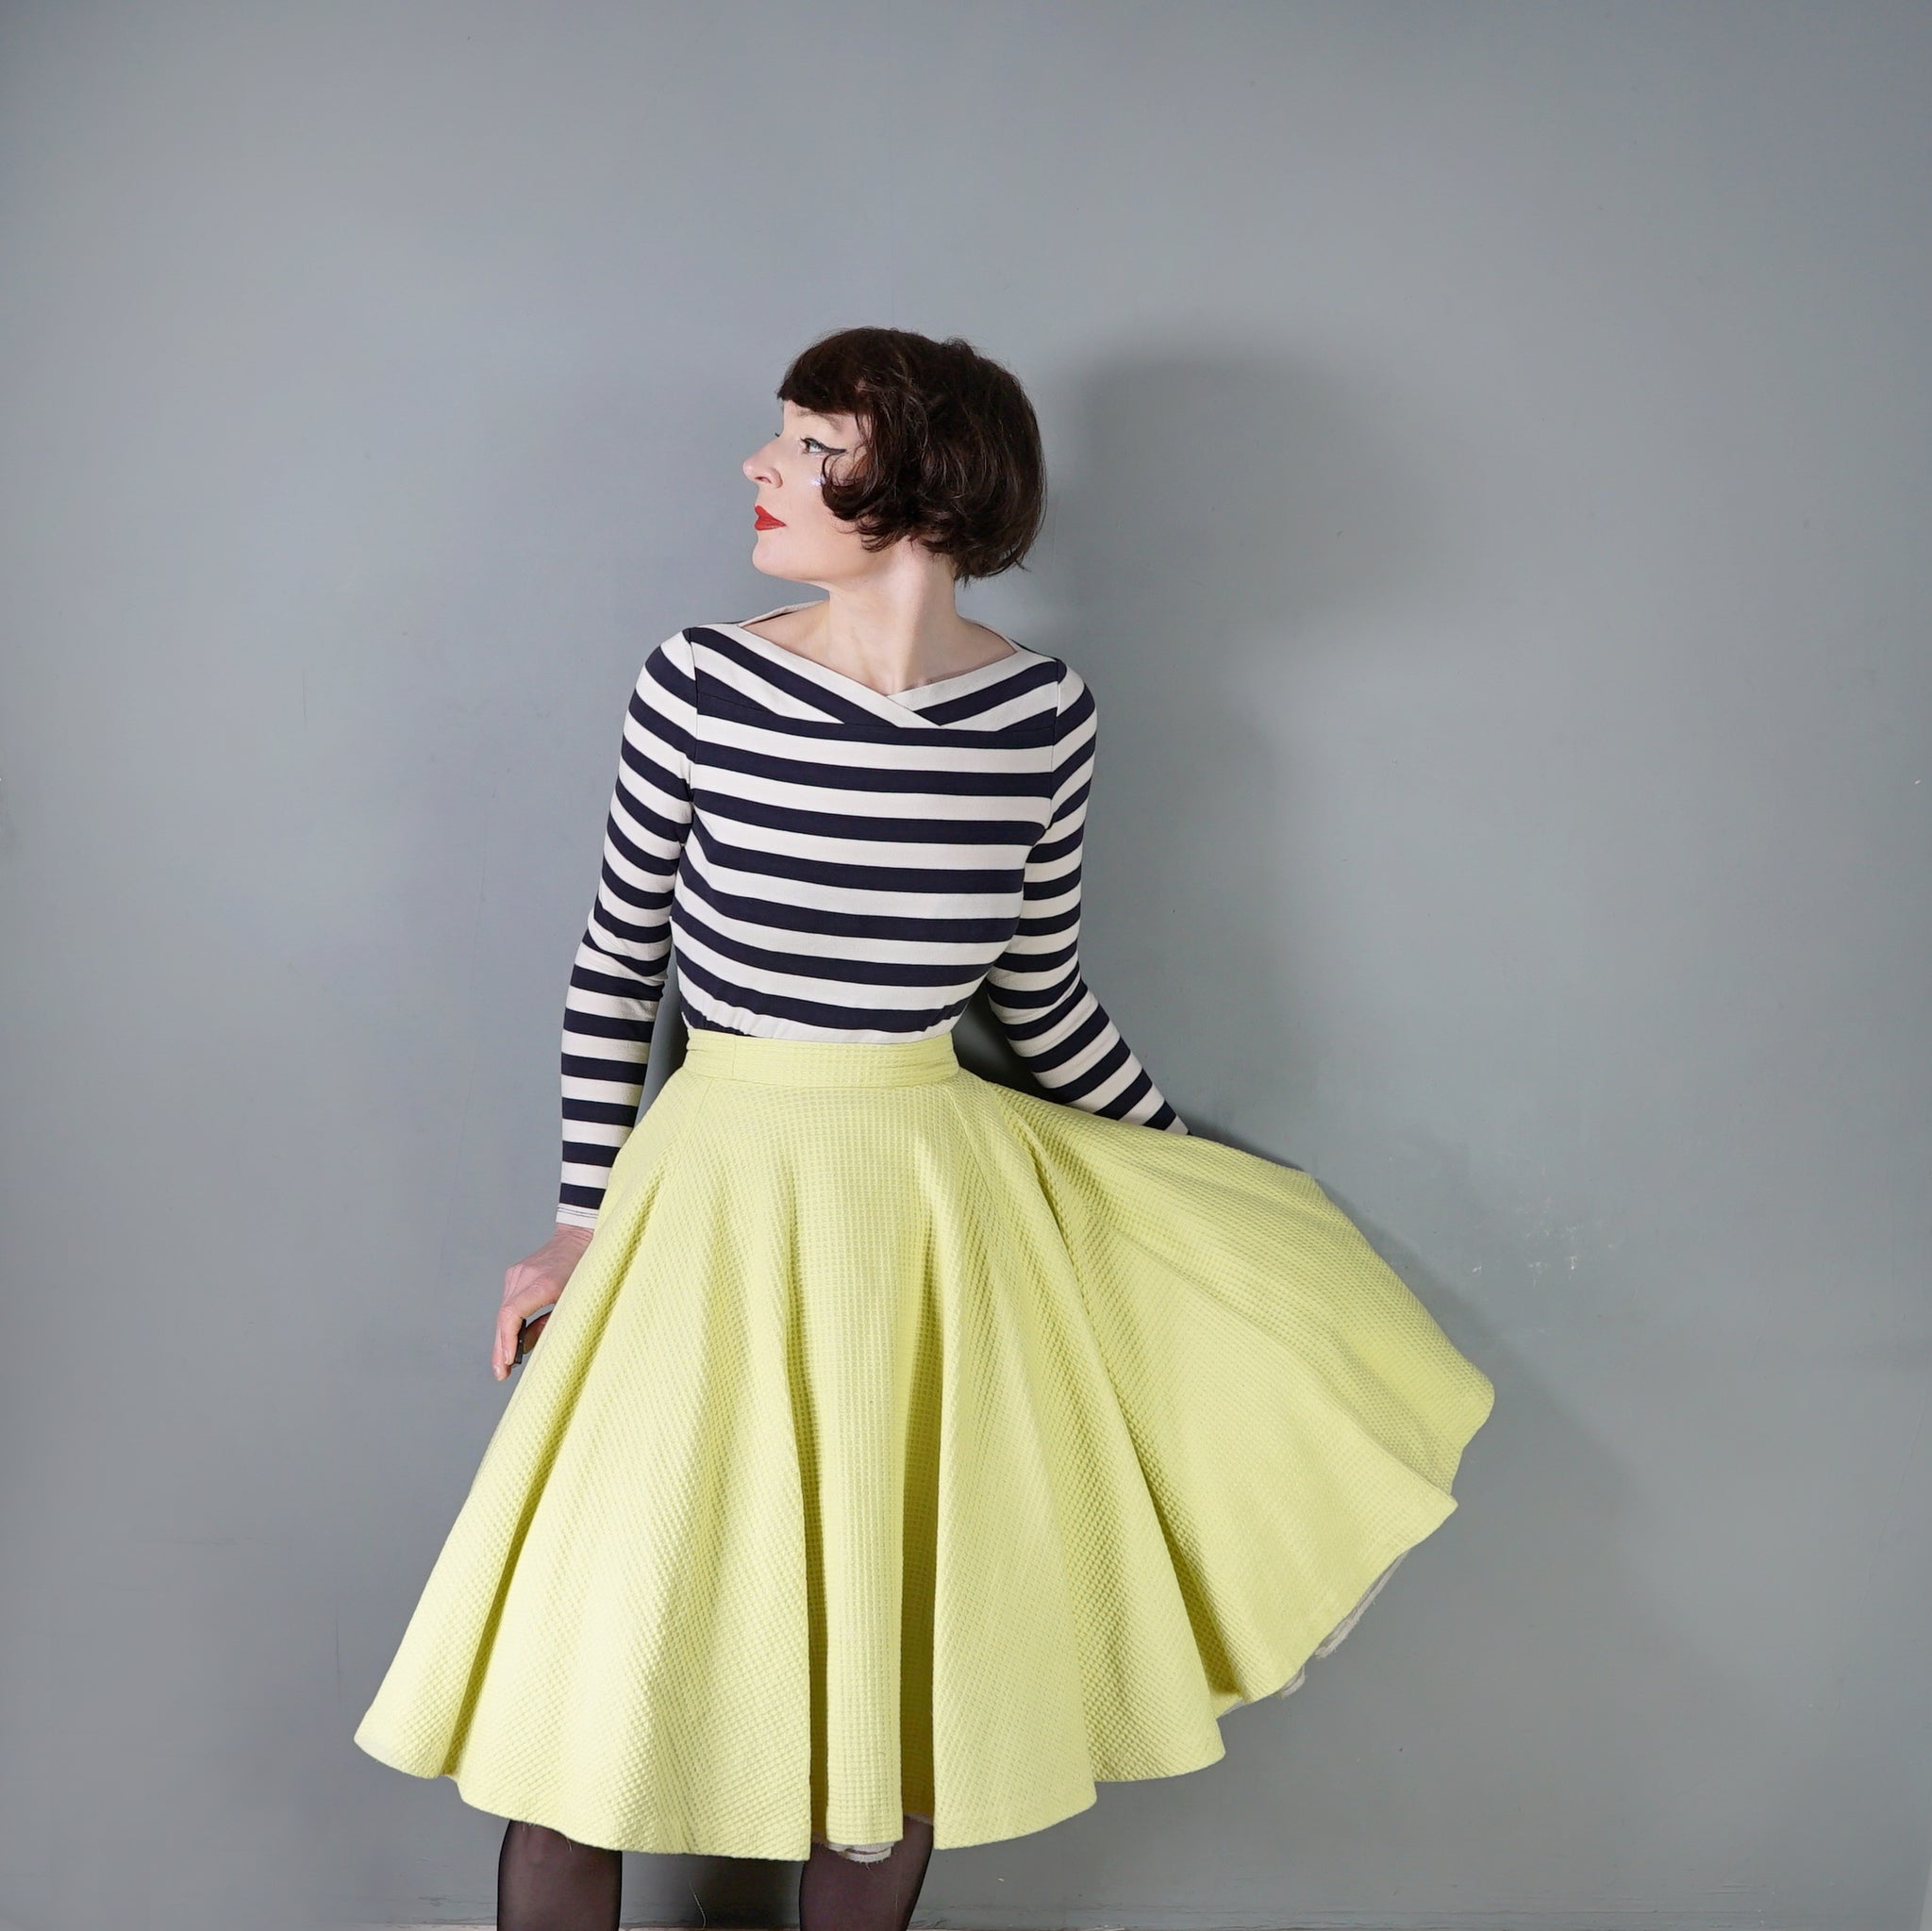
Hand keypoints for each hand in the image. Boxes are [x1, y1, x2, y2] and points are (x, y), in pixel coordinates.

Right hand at [493, 1223, 594, 1380]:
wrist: (579, 1236)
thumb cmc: (586, 1270)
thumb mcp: (575, 1301)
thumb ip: (550, 1324)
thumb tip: (526, 1347)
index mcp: (542, 1283)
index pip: (511, 1314)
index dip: (507, 1340)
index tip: (509, 1361)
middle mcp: (524, 1276)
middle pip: (503, 1316)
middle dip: (501, 1347)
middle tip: (500, 1373)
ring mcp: (517, 1273)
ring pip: (504, 1310)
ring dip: (503, 1337)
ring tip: (503, 1364)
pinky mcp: (515, 1273)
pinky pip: (509, 1301)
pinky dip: (509, 1321)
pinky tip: (511, 1339)